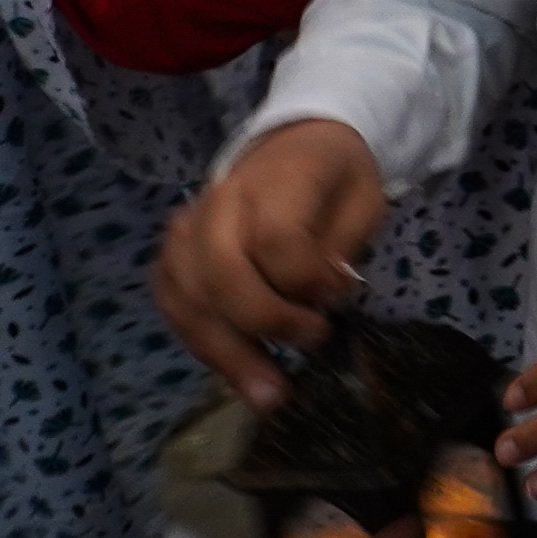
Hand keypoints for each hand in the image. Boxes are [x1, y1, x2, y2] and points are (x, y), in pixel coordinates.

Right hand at [161, 118, 390, 407]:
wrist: (294, 144)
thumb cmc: (336, 176)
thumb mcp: (365, 198)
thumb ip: (343, 246)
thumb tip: (321, 299)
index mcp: (277, 177)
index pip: (275, 239)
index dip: (305, 281)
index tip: (337, 298)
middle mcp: (220, 200)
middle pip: (221, 274)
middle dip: (262, 325)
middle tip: (308, 350)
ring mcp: (187, 228)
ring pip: (188, 298)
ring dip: (226, 352)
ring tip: (266, 393)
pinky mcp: (171, 255)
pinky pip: (172, 306)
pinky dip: (201, 342)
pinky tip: (234, 369)